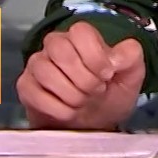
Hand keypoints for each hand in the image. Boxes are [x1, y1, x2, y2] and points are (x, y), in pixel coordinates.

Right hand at [18, 22, 146, 131]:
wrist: (94, 126)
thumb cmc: (111, 96)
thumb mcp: (131, 76)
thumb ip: (131, 56)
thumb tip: (114, 57)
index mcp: (81, 38)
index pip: (80, 31)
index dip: (95, 56)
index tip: (107, 75)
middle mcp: (55, 46)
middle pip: (60, 48)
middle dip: (83, 78)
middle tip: (95, 91)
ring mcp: (37, 65)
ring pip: (45, 70)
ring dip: (70, 94)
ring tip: (82, 103)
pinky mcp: (26, 87)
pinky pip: (33, 91)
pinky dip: (56, 108)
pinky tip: (68, 113)